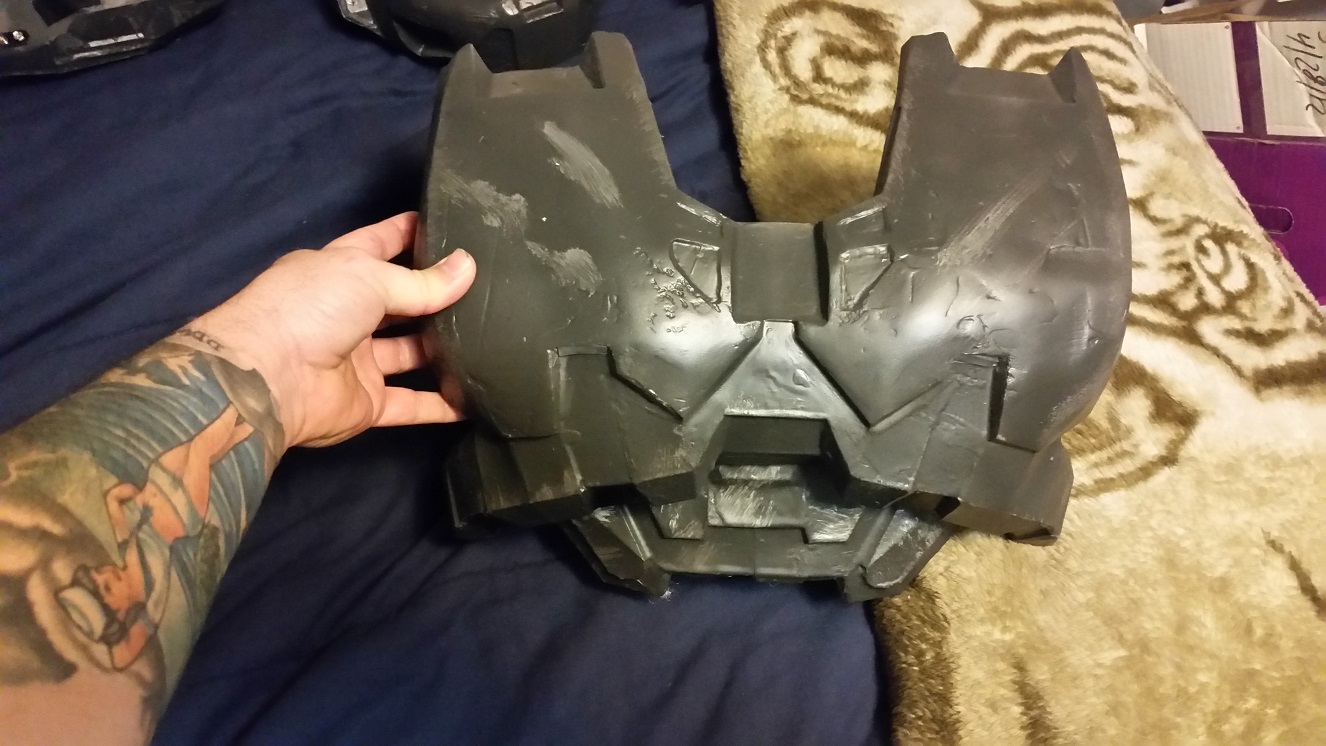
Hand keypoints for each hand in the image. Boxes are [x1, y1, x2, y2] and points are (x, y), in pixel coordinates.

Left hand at [191, 212, 475, 448]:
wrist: (269, 379)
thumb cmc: (310, 308)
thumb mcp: (369, 278)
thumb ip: (423, 281)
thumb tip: (468, 267)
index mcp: (340, 271)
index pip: (380, 243)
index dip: (409, 232)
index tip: (448, 223)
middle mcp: (349, 312)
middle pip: (401, 300)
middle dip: (436, 293)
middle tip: (485, 286)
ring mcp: (359, 359)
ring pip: (411, 352)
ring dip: (444, 348)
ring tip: (490, 337)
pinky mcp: (368, 402)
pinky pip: (411, 403)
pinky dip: (440, 404)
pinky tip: (474, 399)